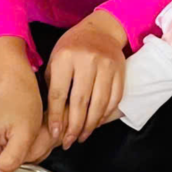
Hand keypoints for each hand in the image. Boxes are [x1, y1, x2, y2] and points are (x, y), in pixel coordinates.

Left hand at [44, 11, 126, 148]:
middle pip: (80, 102)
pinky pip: (115, 98)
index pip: (59, 94)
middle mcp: (87, 61)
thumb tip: (51, 116)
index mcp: (65, 58)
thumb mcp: (55, 59)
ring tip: (82, 136)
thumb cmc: (72, 47)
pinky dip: (106, 114)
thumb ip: (53, 84)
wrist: (100, 30)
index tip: (54, 133)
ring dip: (90, 124)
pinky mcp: (120, 70)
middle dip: (74, 126)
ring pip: (99, 103)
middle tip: (69, 142)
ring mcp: (106, 65)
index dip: (56, 117)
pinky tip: (97, 123)